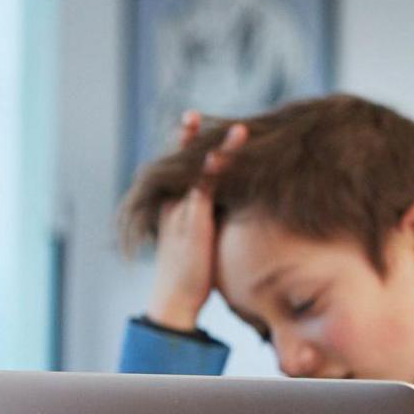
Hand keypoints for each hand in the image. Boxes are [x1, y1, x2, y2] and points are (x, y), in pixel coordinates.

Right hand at [146, 112, 246, 332]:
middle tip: (193, 114)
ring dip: (218, 148)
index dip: (188, 146)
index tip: (195, 125)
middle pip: (182, 162)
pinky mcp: (192, 222)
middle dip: (188, 137)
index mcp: (173, 206)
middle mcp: (174, 204)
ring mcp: (182, 211)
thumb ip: (205, 219)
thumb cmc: (191, 272)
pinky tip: (221, 157)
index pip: (180, 168)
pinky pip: (202, 191)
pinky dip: (211, 172)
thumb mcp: (198, 238)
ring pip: (197, 172)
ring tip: (239, 129)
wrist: (175, 299)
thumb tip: (227, 207)